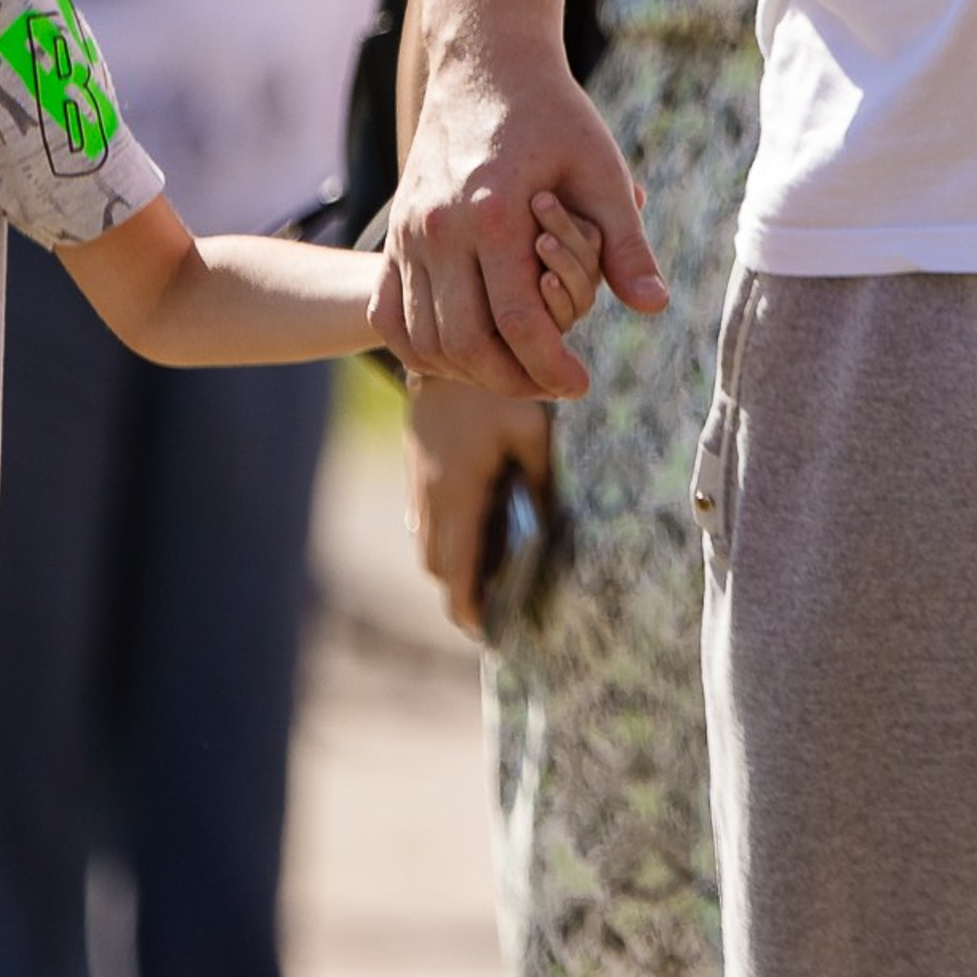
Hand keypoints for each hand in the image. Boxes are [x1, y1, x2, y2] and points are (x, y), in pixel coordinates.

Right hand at [376, 45, 665, 397]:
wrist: (484, 67)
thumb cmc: (554, 117)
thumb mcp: (602, 171)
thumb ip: (626, 244)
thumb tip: (654, 307)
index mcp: (494, 214)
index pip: (517, 320)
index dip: (550, 365)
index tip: (580, 383)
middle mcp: (440, 229)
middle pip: (464, 342)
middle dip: (512, 380)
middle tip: (553, 386)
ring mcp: (408, 234)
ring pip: (423, 338)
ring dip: (468, 371)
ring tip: (516, 373)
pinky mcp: (393, 235)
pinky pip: (388, 314)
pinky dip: (421, 348)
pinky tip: (462, 356)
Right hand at [404, 374, 554, 636]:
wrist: (447, 344)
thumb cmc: (496, 390)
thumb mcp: (532, 435)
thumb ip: (541, 485)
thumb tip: (556, 531)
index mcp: (457, 494)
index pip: (455, 569)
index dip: (468, 606)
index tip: (487, 632)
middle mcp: (430, 495)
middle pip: (436, 564)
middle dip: (460, 592)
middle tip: (495, 613)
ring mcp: (419, 479)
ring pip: (427, 541)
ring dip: (453, 565)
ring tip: (489, 580)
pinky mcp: (419, 465)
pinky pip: (426, 516)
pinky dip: (447, 537)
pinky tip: (477, 531)